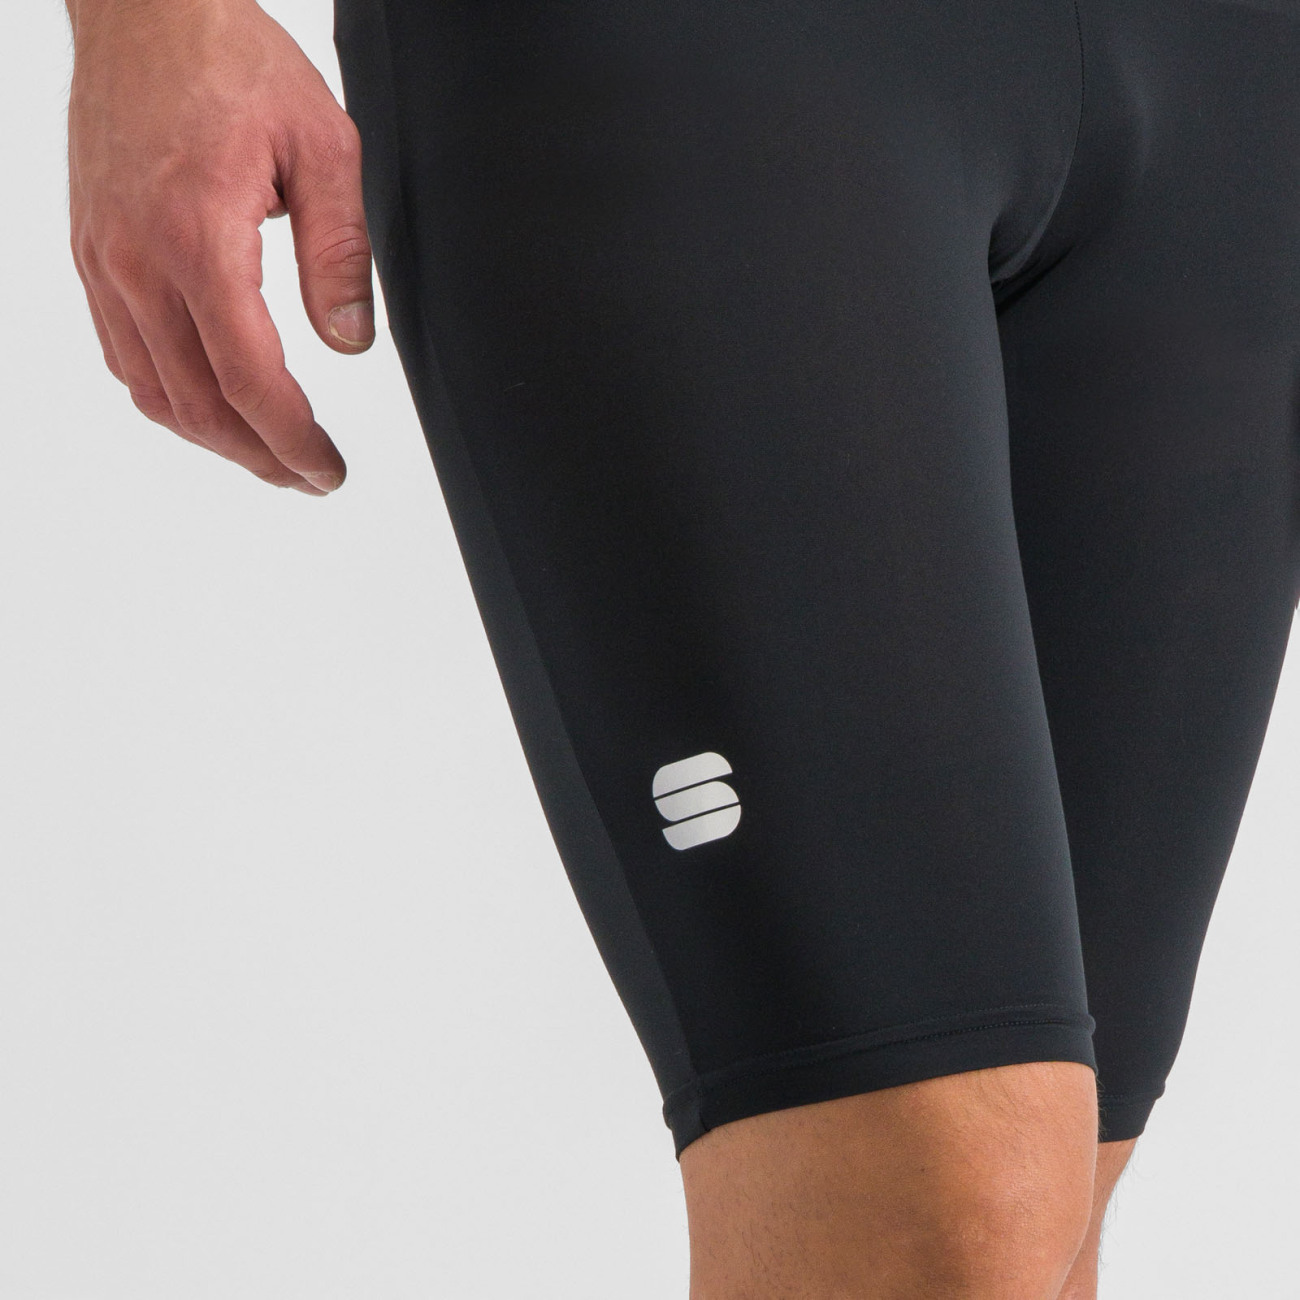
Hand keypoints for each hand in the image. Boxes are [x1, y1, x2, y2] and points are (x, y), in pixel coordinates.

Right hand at [65, 0, 372, 494]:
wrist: (145, 9)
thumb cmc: (229, 60)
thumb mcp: (324, 148)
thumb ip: (340, 254)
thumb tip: (349, 344)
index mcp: (198, 238)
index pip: (250, 381)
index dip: (293, 441)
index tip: (326, 469)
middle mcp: (138, 261)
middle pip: (200, 405)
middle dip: (261, 456)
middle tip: (308, 475)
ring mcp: (104, 262)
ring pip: (154, 392)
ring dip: (214, 439)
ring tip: (268, 454)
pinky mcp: (92, 255)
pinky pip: (124, 355)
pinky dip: (170, 398)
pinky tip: (210, 406)